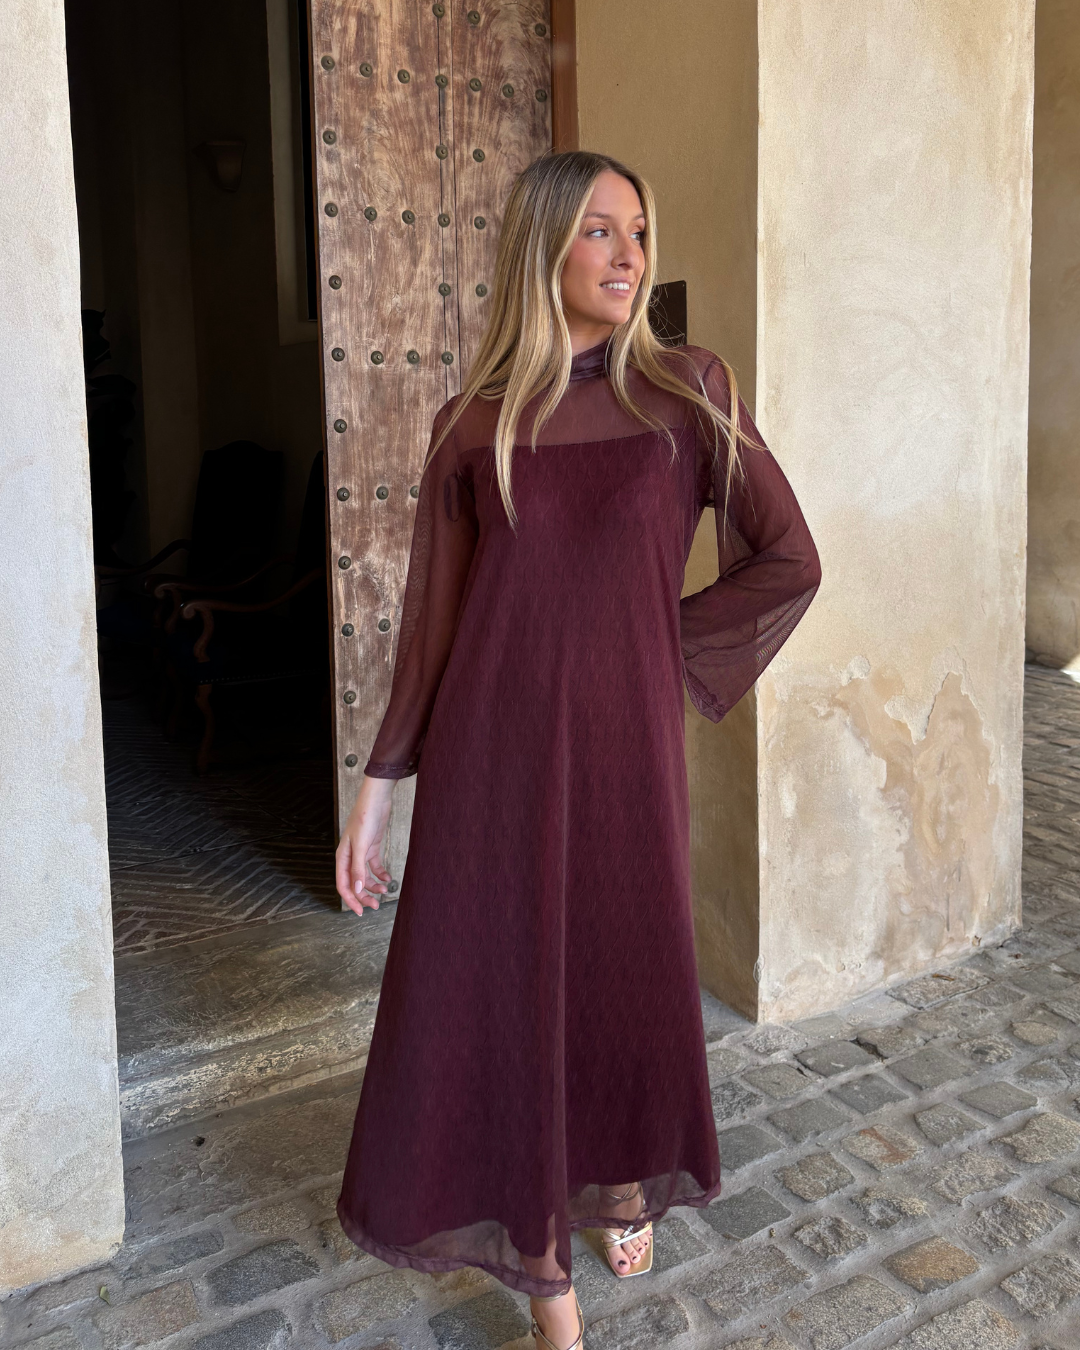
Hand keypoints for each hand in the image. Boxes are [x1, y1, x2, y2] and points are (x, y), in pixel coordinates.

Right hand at [336, 775, 395, 915]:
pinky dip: (381, 874)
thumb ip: (358, 868)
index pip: (343, 885)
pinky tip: (388, 878)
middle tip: (376, 906)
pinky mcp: (372, 848)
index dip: (351, 900)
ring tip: (385, 891)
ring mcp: (361, 853)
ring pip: (365, 876)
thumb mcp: (362, 844)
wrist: (376, 799)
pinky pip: (374, 867)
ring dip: (374, 886)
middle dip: (364, 896)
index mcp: (342, 857)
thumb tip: (357, 889)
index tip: (360, 912)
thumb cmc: (364, 817)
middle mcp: (350, 857)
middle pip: (355, 883)